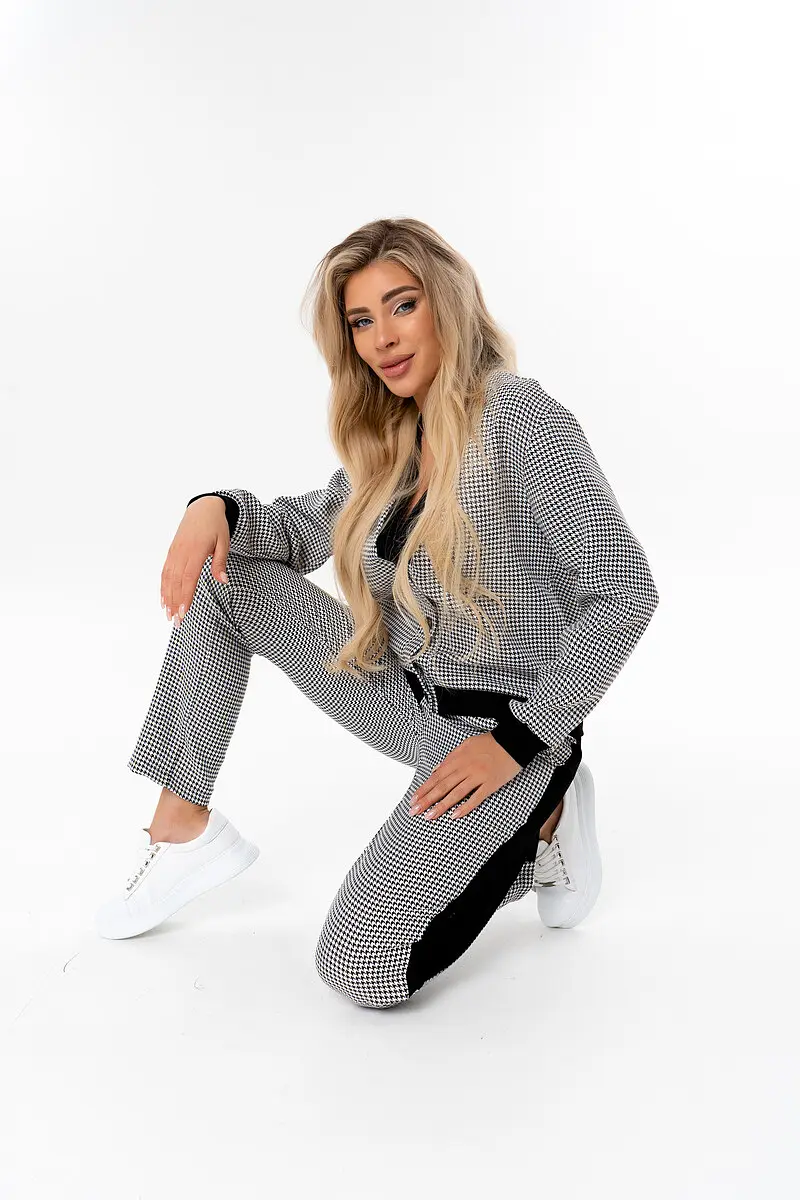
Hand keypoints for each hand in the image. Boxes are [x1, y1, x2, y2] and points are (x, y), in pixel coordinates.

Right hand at [161, 496, 229, 628]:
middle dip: (176, 603)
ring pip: (168, 578)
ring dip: (167, 598)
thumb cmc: (216, 526)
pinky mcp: (171, 552)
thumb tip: (223, 581)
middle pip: (176, 582)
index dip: (185, 596)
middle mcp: (182, 552)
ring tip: (168, 615)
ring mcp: (174, 552)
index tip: (184, 612)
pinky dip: (163, 587)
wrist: (202, 508)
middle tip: (177, 622)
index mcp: (196, 550)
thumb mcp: (224, 542)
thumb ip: (221, 562)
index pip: (189, 578)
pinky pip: (165, 572)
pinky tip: (164, 600)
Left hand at [409, 733, 522, 820]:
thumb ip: (450, 758)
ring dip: (441, 806)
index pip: (436, 776)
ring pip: (456, 793)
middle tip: (414, 811)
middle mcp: (465, 768)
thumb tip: (436, 769)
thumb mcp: (466, 744)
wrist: (513, 740)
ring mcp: (478, 776)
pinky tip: (454, 815)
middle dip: (426, 800)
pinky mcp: (491, 784)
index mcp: (458, 758)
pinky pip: (476, 798)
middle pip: (442, 786)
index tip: (413, 799)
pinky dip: (465, 807)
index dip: (424, 789)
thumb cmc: (490, 742)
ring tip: (429, 816)